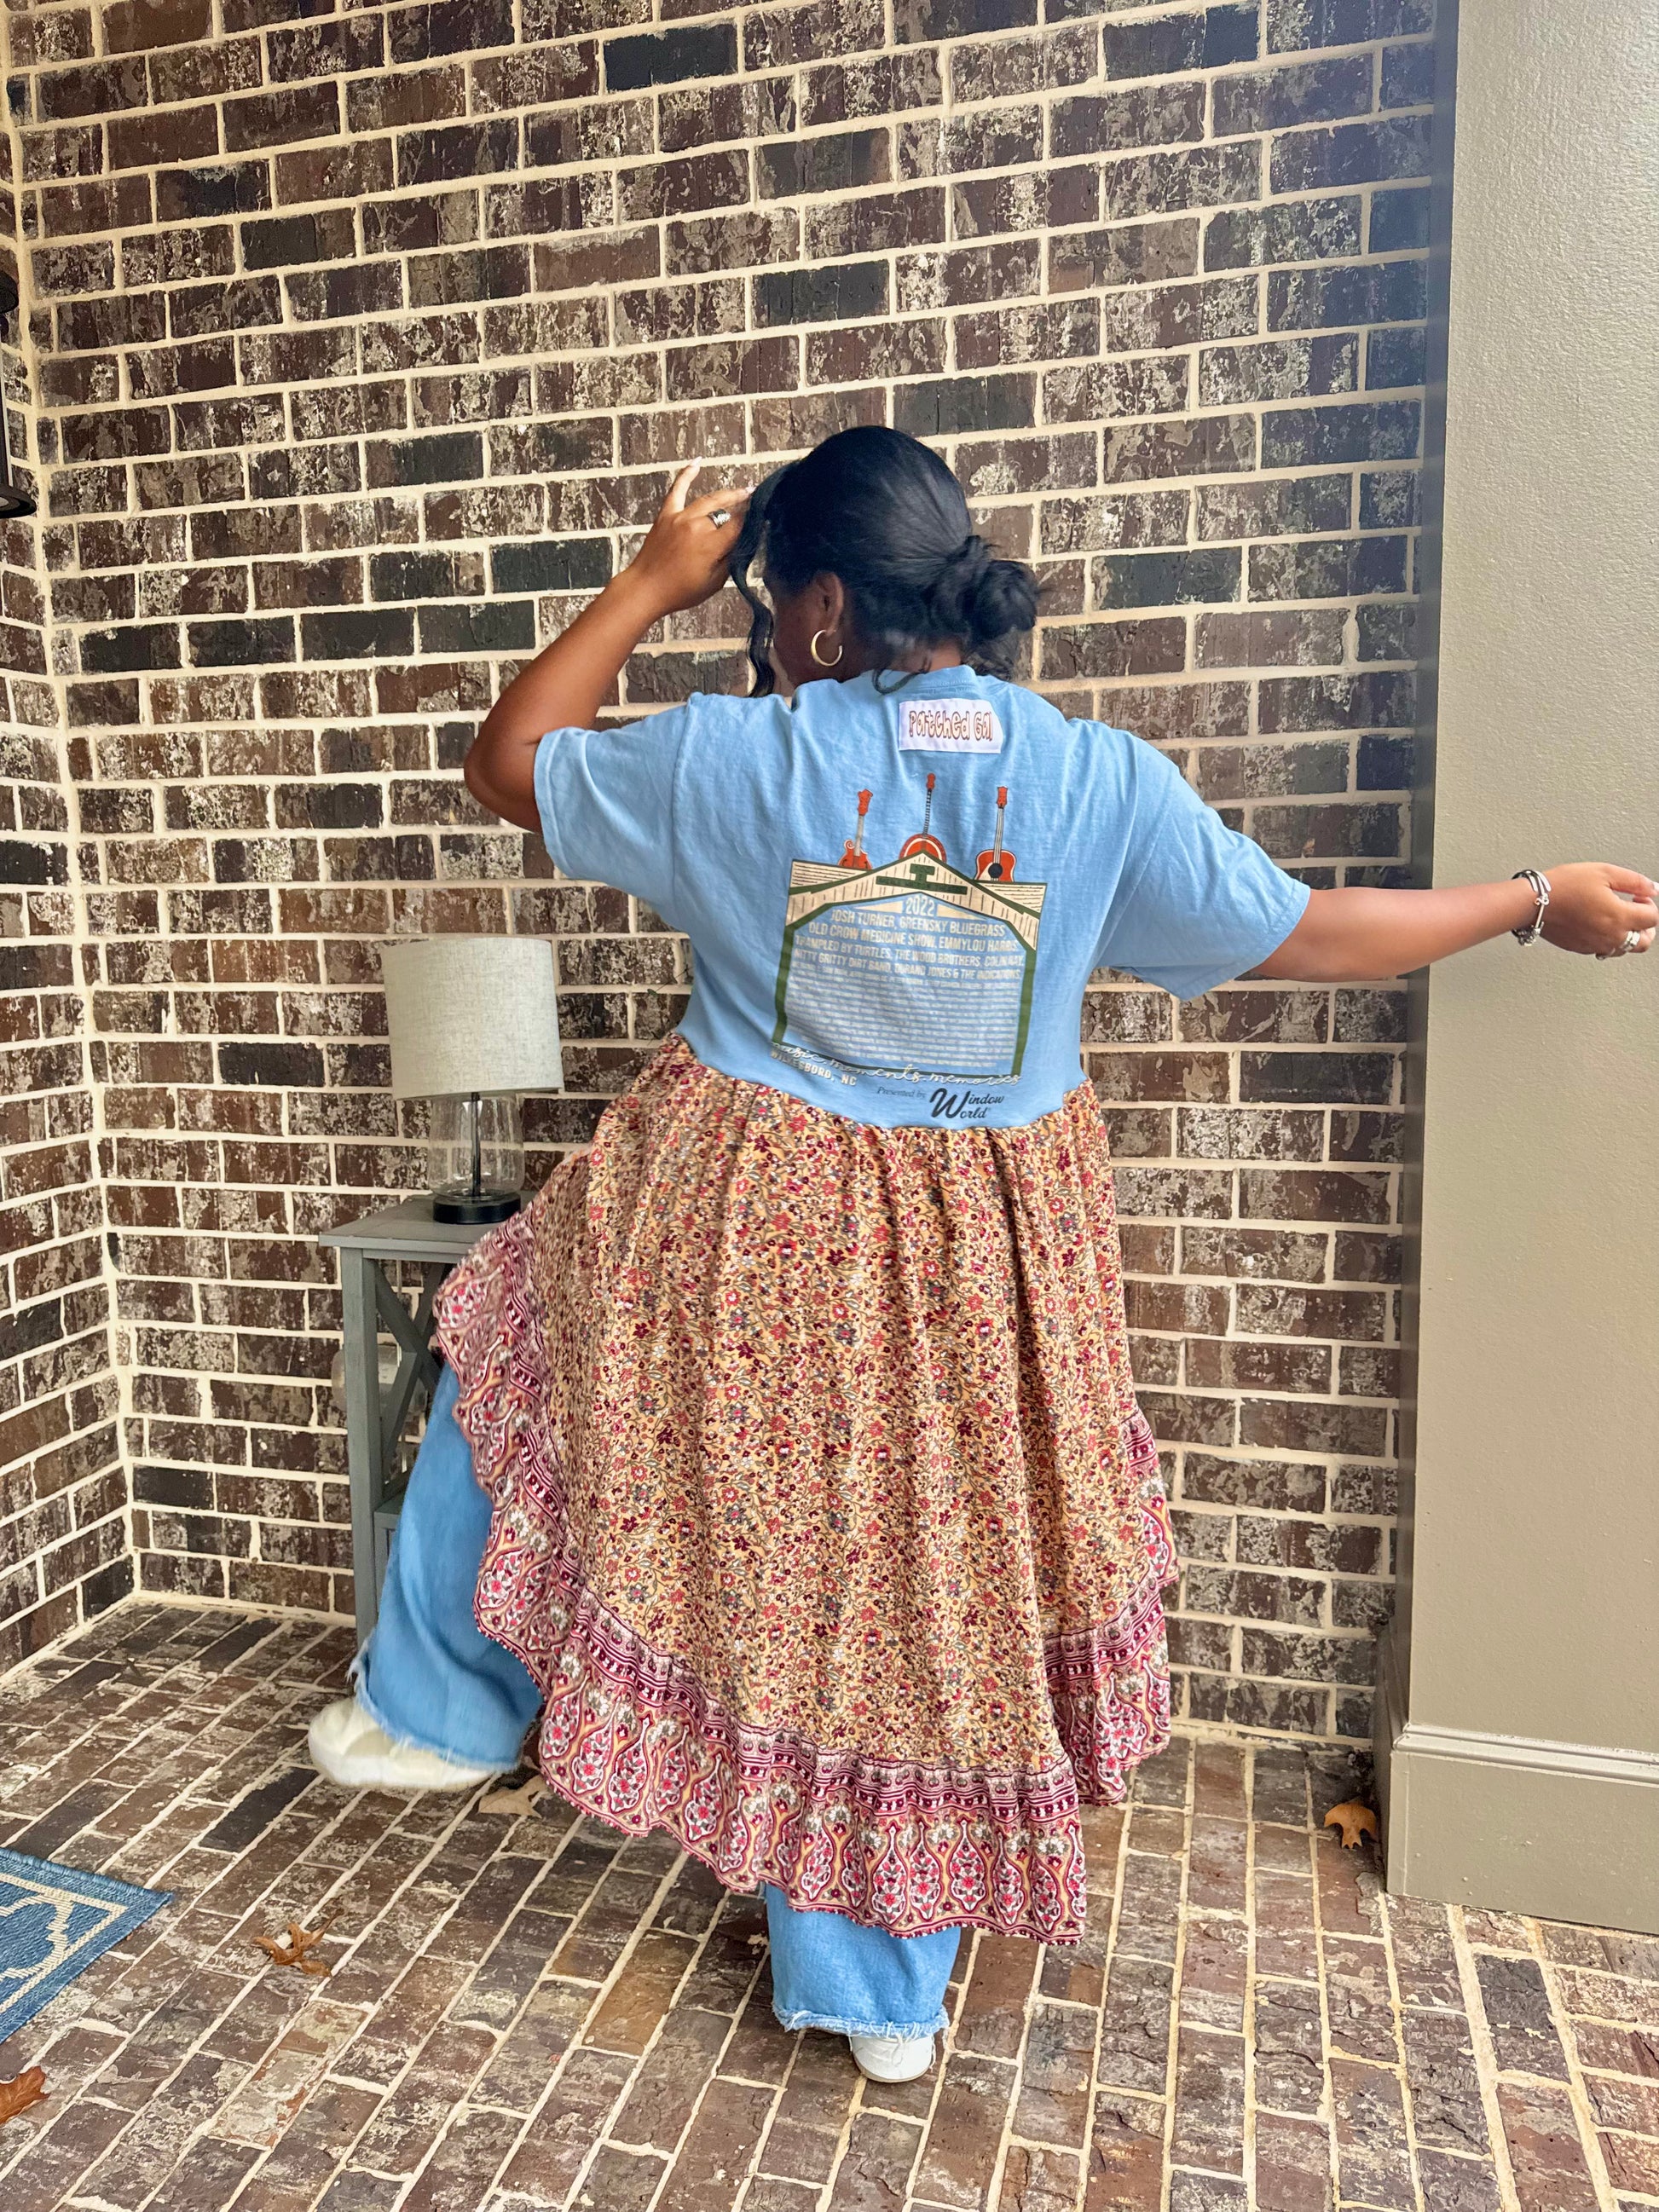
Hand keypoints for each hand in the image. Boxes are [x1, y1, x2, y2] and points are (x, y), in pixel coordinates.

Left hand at [621, 461, 749, 618]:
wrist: (646, 588)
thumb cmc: (680, 591)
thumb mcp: (714, 582)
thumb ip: (730, 560)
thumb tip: (743, 543)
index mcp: (712, 544)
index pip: (739, 525)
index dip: (753, 520)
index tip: (763, 517)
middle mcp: (698, 525)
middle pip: (726, 509)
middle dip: (744, 503)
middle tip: (757, 499)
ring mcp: (681, 517)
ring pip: (709, 499)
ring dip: (727, 494)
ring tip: (742, 491)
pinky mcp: (667, 514)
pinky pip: (678, 489)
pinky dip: (687, 474)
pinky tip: (697, 462)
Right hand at [1536, 864, 1657, 955]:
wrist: (1534, 902)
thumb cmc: (1564, 886)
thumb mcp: (1604, 872)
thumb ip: (1634, 881)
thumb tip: (1653, 887)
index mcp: (1619, 916)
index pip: (1652, 918)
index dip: (1649, 904)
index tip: (1639, 895)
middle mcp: (1610, 936)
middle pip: (1643, 942)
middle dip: (1646, 928)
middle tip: (1637, 913)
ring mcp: (1595, 945)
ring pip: (1624, 950)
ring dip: (1627, 936)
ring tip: (1617, 919)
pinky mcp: (1581, 948)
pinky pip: (1604, 950)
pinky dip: (1608, 940)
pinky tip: (1600, 926)